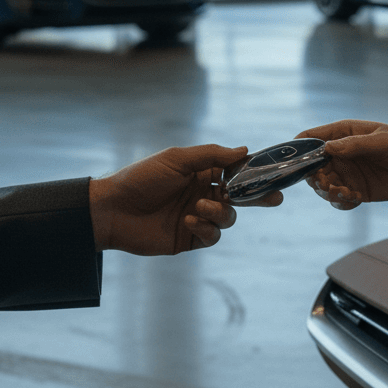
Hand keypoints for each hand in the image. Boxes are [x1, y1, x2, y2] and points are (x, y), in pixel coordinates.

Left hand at [89, 144, 280, 255]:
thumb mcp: (176, 160)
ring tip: (200, 207)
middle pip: (241, 197)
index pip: (235, 171)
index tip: (270, 172)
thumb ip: (211, 156)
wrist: (113, 211)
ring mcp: (198, 216)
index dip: (253, 172)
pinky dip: (206, 228)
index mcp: (201, 172)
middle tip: (275, 198)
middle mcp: (203, 193)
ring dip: (220, 212)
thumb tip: (244, 150)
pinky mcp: (190, 237)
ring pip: (228, 217)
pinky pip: (212, 236)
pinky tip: (189, 221)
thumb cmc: (140, 179)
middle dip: (258, 197)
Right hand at [295, 120, 387, 208]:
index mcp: (344, 133)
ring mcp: (347, 173)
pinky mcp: (356, 190)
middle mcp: (341, 153)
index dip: (300, 149)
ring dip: (328, 192)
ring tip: (346, 194)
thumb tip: (327, 148)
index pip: (312, 137)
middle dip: (315, 178)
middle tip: (327, 185)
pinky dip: (341, 202)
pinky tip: (356, 200)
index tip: (297, 163)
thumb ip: (355, 145)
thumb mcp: (383, 141)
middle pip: (313, 167)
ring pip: (323, 186)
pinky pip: (339, 200)